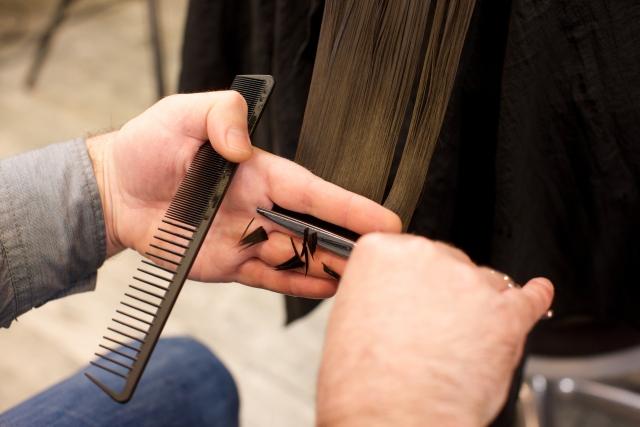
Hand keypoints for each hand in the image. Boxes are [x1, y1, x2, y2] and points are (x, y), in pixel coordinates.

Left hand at [86, 91, 400, 297]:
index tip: (386, 220)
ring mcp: (248, 238)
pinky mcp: (230, 263)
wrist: (116, 190)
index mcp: (262, 172)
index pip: (315, 192)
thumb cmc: (150, 146)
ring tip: (361, 283)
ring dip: (329, 269)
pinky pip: (269, 279)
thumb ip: (222, 114)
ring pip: (298, 258)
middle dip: (349, 244)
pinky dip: (296, 286)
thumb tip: (243, 147)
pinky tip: (324, 290)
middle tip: (384, 261)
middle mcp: (262, 207)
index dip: (351, 207)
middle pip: (315, 229)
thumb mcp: (185, 112)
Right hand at [316, 234, 553, 425]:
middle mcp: (427, 257)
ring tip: (466, 341)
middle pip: (449, 263)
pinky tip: (537, 294)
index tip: (414, 295)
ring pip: (485, 283)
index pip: (407, 250)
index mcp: (383, 253)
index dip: (413, 281)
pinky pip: (529, 298)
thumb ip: (379, 294)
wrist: (393, 419)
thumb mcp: (349, 319)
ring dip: (480, 306)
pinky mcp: (506, 315)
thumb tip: (398, 301)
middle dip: (446, 292)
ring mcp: (470, 283)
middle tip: (435, 328)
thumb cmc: (363, 384)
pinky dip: (534, 298)